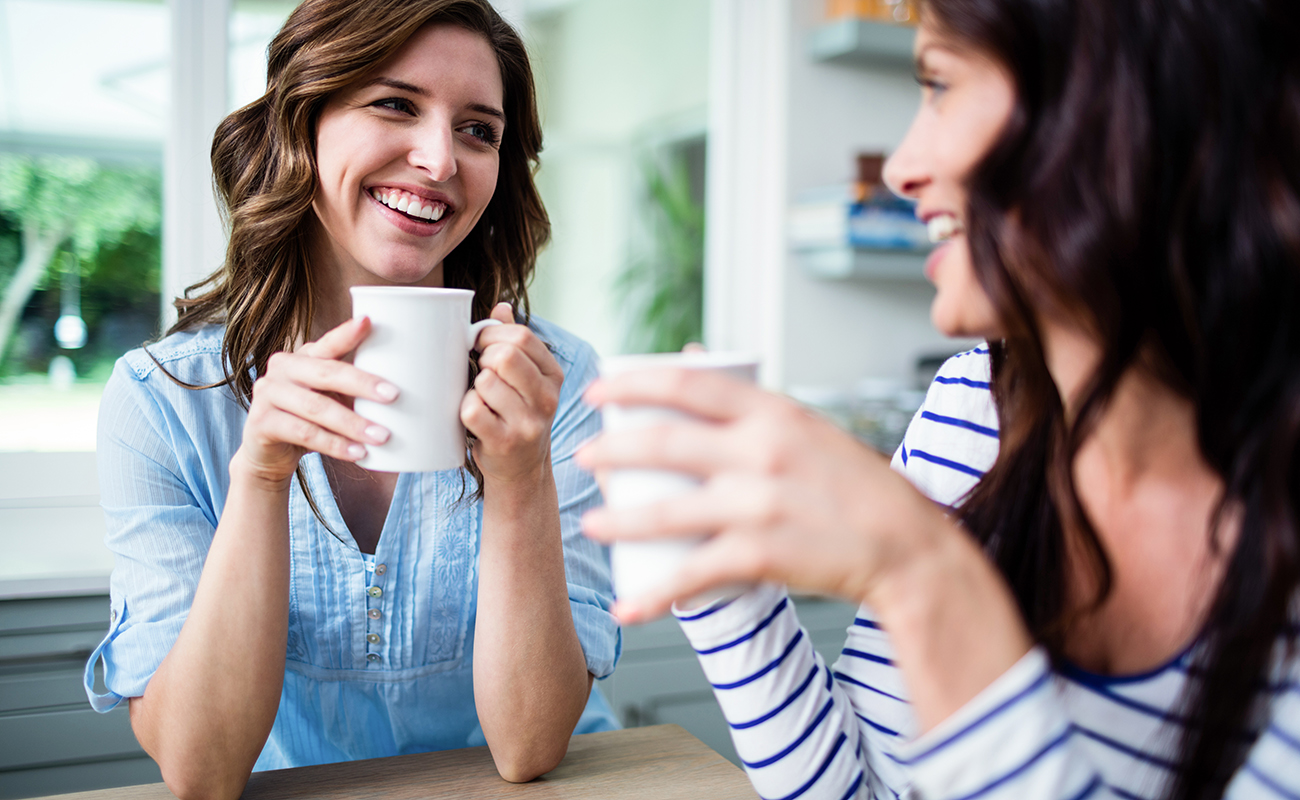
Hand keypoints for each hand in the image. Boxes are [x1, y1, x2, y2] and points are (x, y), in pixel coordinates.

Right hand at [233, 317, 397, 485]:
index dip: (347, 333)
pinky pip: (304, 433)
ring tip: (382, 436)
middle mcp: (282, 367)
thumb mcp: (331, 398)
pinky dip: (335, 445)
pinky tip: (358, 453)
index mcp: (304, 356)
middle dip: (363, 384)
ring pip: (316, 407)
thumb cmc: (311, 419)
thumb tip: (408, 392)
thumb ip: (355, 389)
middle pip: (326, 372)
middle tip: (395, 396)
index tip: (370, 322)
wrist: (269, 454)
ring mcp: (268, 393)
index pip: (328, 342)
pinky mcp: (261, 422)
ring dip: (353, 423)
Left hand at [462, 303, 564, 485]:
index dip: (492, 334)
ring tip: (483, 399)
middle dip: (483, 359)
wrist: (522, 470)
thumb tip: (502, 306)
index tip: (481, 344)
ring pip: (484, 381)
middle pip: (504, 355)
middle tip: (482, 373)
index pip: (522, 337)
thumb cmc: (518, 415)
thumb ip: (516, 343)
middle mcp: (546, 399)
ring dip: (474, 388)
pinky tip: (476, 417)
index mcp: (554, 376)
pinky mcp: (504, 442)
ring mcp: (528, 423)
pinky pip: (471, 408)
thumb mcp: (527, 379)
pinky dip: (466, 408)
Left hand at [577, 368, 947, 621]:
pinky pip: (692, 574)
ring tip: (592, 524)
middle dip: (611, 449)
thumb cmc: (858, 488)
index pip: (687, 383)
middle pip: (663, 442)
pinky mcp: (761, 555)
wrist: (909, 548)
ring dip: (617, 520)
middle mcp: (763, 451)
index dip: (633, 381)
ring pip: (665, 510)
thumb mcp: (809, 428)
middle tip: (585, 457)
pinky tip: (630, 604)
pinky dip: (655, 594)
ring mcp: (759, 503)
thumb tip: (696, 361)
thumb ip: (754, 404)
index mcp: (774, 412)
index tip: (599, 386)